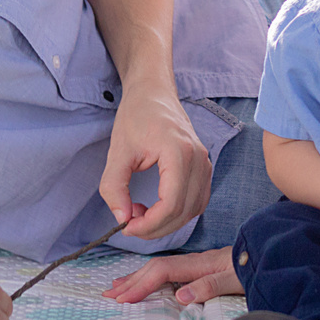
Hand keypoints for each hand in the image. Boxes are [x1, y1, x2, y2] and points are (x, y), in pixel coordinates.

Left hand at [100, 86, 211, 239]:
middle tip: (130, 224)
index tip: (127, 226)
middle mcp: (198, 159)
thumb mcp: (118, 152)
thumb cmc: (136, 115)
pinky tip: (156, 207)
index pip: (171, 204)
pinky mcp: (204, 166)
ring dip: (168, 222)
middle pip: (183, 211)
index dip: (149, 224)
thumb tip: (122, 219)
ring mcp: (205, 163)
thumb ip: (115, 187)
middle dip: (156, 227)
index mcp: (179, 152)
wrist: (153, 93)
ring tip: (141, 213)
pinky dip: (178, 212)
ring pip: (193, 210)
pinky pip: (197, 200)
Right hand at [101, 248, 241, 305]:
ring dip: (138, 278)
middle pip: (155, 269)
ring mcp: (197, 264)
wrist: (271, 256)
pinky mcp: (201, 268)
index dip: (141, 285)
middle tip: (109, 295)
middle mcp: (194, 262)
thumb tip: (179, 296)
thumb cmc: (255, 269)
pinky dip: (152, 277)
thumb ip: (210, 287)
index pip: (162, 273)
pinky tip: (147, 282)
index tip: (123, 300)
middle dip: (131, 281)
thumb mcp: (236, 281)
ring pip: (160, 269)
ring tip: (118, 287)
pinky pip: (170, 272)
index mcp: (199, 264)